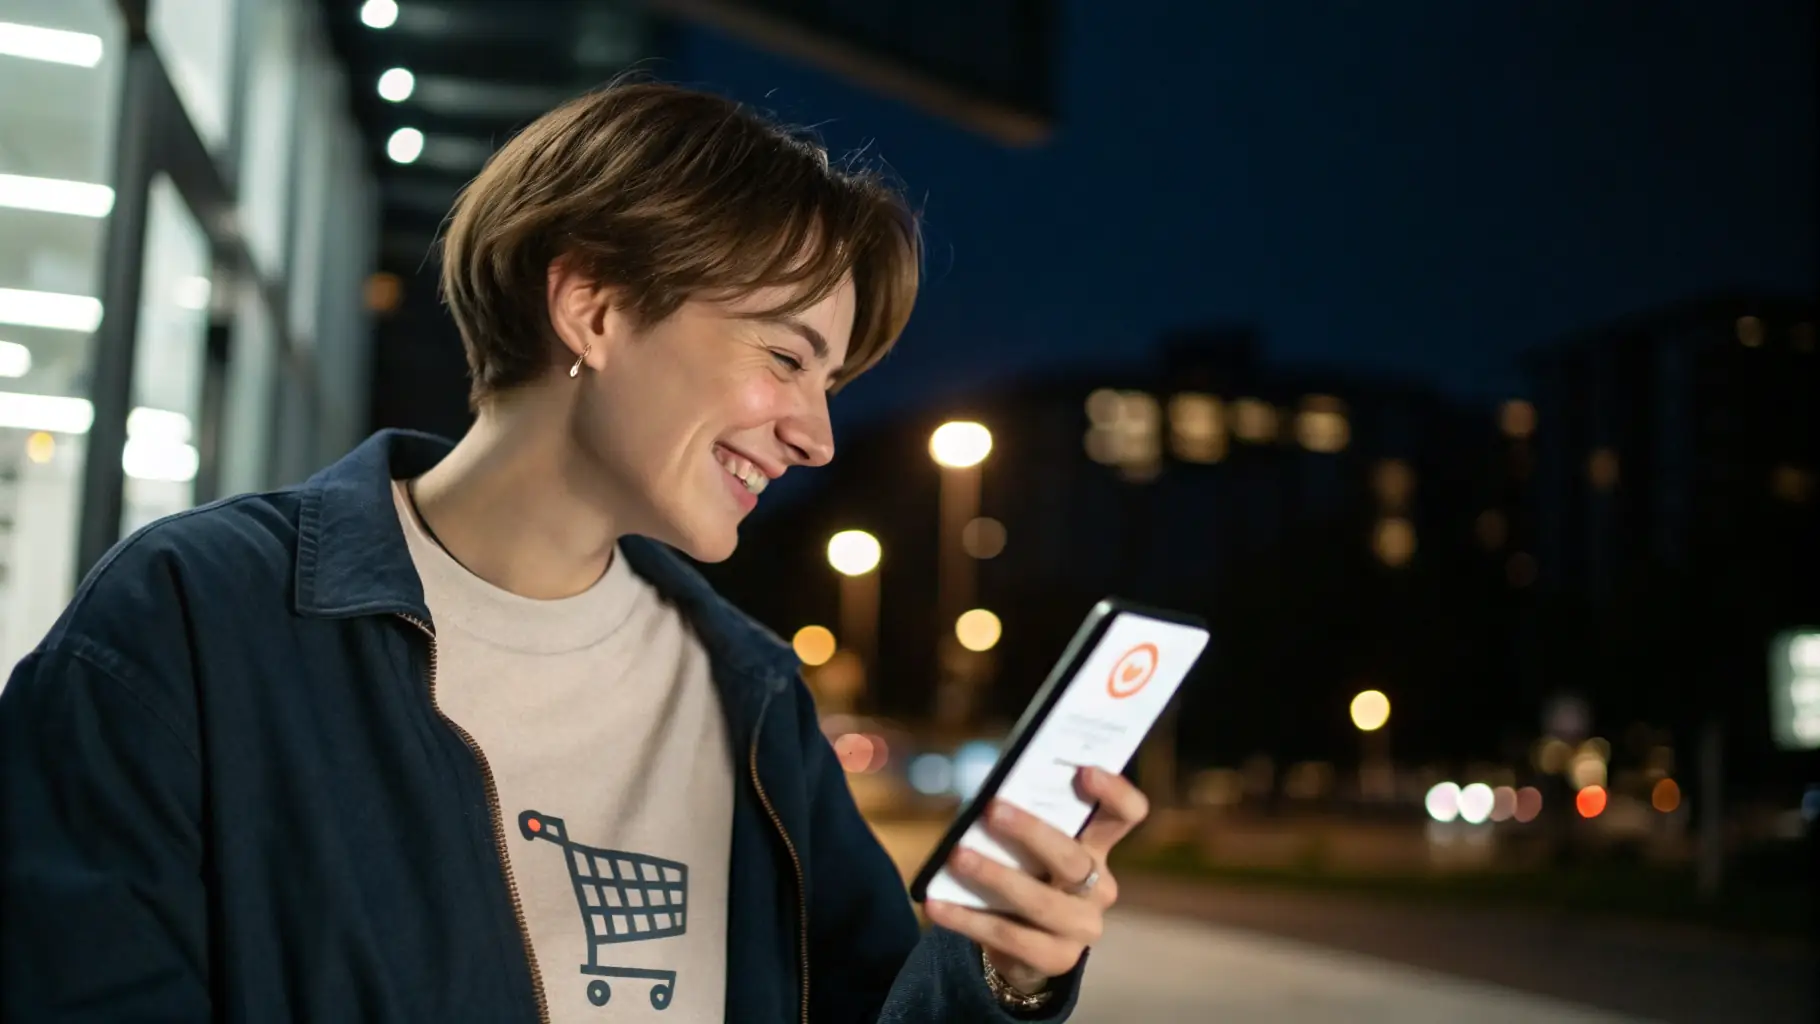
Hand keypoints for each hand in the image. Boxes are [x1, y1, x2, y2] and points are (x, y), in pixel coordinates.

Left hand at [924, 766, 1148, 993]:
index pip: (1126, 815)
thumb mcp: (1028, 845)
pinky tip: (937, 905)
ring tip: (957, 857)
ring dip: (995, 876)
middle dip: (1031, 831)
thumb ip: (1021, 817)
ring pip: (1041, 901)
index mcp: (1097, 847)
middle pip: (1073, 857)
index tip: (1085, 770)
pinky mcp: (1058, 959)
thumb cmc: (1024, 873)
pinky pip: (1010, 937)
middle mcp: (1099, 886)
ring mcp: (1082, 926)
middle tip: (992, 809)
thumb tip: (986, 793)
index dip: (1114, 792)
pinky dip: (969, 919)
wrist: (1023, 945)